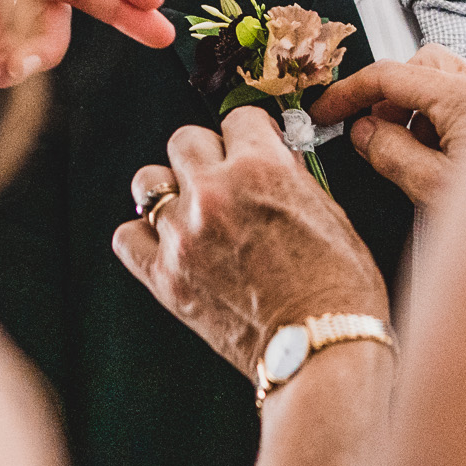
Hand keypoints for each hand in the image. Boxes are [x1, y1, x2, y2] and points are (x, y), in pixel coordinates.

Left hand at [114, 108, 389, 380]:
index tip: (249, 145)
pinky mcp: (165, 277)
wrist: (321, 348)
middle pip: (184, 140)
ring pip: (148, 183)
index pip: (238, 118)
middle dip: (205, 156)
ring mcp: (183, 235)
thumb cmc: (338, 287)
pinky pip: (127, 237)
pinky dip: (143, 237)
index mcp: (261, 167)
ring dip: (169, 192)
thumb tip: (271, 159)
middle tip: (221, 179)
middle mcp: (214, 193)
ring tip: (191, 213)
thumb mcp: (329, 212)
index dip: (248, 133)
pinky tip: (167, 245)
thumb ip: (289, 177)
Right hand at [309, 43, 465, 210]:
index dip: (348, 91)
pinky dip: (446, 117)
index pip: (390, 76)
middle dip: (389, 94)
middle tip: (371, 135)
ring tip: (412, 154)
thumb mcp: (435, 190)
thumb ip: (392, 155)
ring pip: (447, 79)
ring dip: (419, 106)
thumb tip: (364, 133)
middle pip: (421, 65)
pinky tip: (445, 158)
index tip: (325, 110)